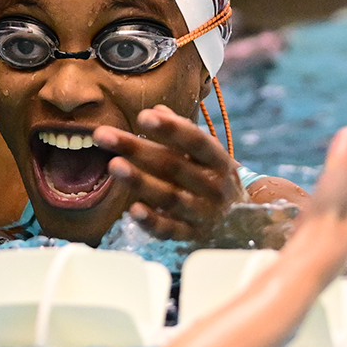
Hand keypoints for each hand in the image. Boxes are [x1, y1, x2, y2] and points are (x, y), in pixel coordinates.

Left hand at [95, 105, 244, 240]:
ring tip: (114, 165)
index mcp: (219, 162)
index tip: (143, 116)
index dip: (171, 129)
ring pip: (170, 197)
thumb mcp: (210, 158)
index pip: (196, 142)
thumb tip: (157, 109)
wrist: (243, 227)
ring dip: (141, 181)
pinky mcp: (191, 237)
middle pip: (173, 166)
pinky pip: (169, 230)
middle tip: (102, 134)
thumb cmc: (217, 182)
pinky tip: (132, 210)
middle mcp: (213, 187)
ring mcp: (203, 214)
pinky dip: (152, 221)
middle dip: (137, 149)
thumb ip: (184, 134)